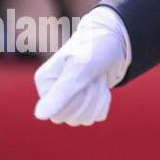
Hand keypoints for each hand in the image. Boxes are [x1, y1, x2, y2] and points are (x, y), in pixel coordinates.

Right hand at [34, 7, 130, 126]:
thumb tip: (40, 115)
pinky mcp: (84, 100)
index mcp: (45, 82)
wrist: (118, 40)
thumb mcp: (81, 68)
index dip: (77, 101)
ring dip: (97, 100)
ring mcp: (68, 97)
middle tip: (95, 78)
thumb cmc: (97, 48)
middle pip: (70, 118)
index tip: (86, 80)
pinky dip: (103, 103)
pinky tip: (102, 87)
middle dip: (89, 99)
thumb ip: (62, 92)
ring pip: (82, 119)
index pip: (57, 113)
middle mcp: (53, 92)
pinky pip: (93, 116)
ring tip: (98, 80)